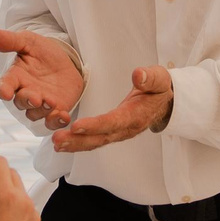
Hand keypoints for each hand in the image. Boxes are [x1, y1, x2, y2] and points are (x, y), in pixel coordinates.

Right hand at [0, 28, 83, 127]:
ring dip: (42, 111)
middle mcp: (25, 93)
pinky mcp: (55, 111)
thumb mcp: (28, 41)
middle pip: (21, 103)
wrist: (66, 60)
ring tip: (51, 102)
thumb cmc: (43, 51)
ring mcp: (40, 104)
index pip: (4, 86)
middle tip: (36, 97)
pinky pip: (52, 122)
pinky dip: (57, 122)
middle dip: (27, 101)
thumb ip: (9, 40)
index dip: (3, 90)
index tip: (5, 93)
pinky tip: (64, 116)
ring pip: (35, 114)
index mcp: (15, 77)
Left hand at [52, 65, 172, 152]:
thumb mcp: (160, 79)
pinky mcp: (112, 133)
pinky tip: (62, 145)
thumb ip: (150, 78)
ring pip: (96, 142)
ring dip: (75, 145)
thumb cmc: (159, 89)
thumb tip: (138, 75)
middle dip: (79, 140)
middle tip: (58, 139)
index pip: (114, 122)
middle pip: (101, 137)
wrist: (163, 103)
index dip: (95, 125)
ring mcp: (119, 133)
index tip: (76, 126)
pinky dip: (78, 144)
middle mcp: (126, 129)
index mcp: (136, 115)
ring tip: (56, 145)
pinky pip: (94, 141)